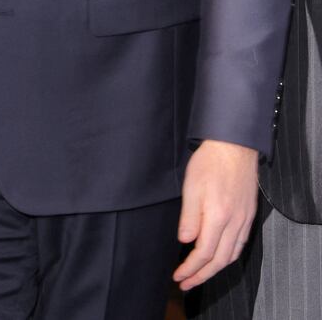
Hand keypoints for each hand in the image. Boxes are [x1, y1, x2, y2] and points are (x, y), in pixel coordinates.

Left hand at [173, 139, 258, 290]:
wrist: (234, 145)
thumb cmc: (210, 161)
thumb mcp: (191, 186)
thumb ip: (189, 217)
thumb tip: (185, 242)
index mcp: (218, 216)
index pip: (204, 253)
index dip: (191, 268)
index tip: (178, 276)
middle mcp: (235, 222)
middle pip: (219, 260)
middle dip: (201, 275)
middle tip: (186, 283)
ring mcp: (244, 219)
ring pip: (232, 255)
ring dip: (215, 269)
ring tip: (200, 275)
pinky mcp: (249, 214)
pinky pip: (240, 244)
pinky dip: (228, 256)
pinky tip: (219, 257)